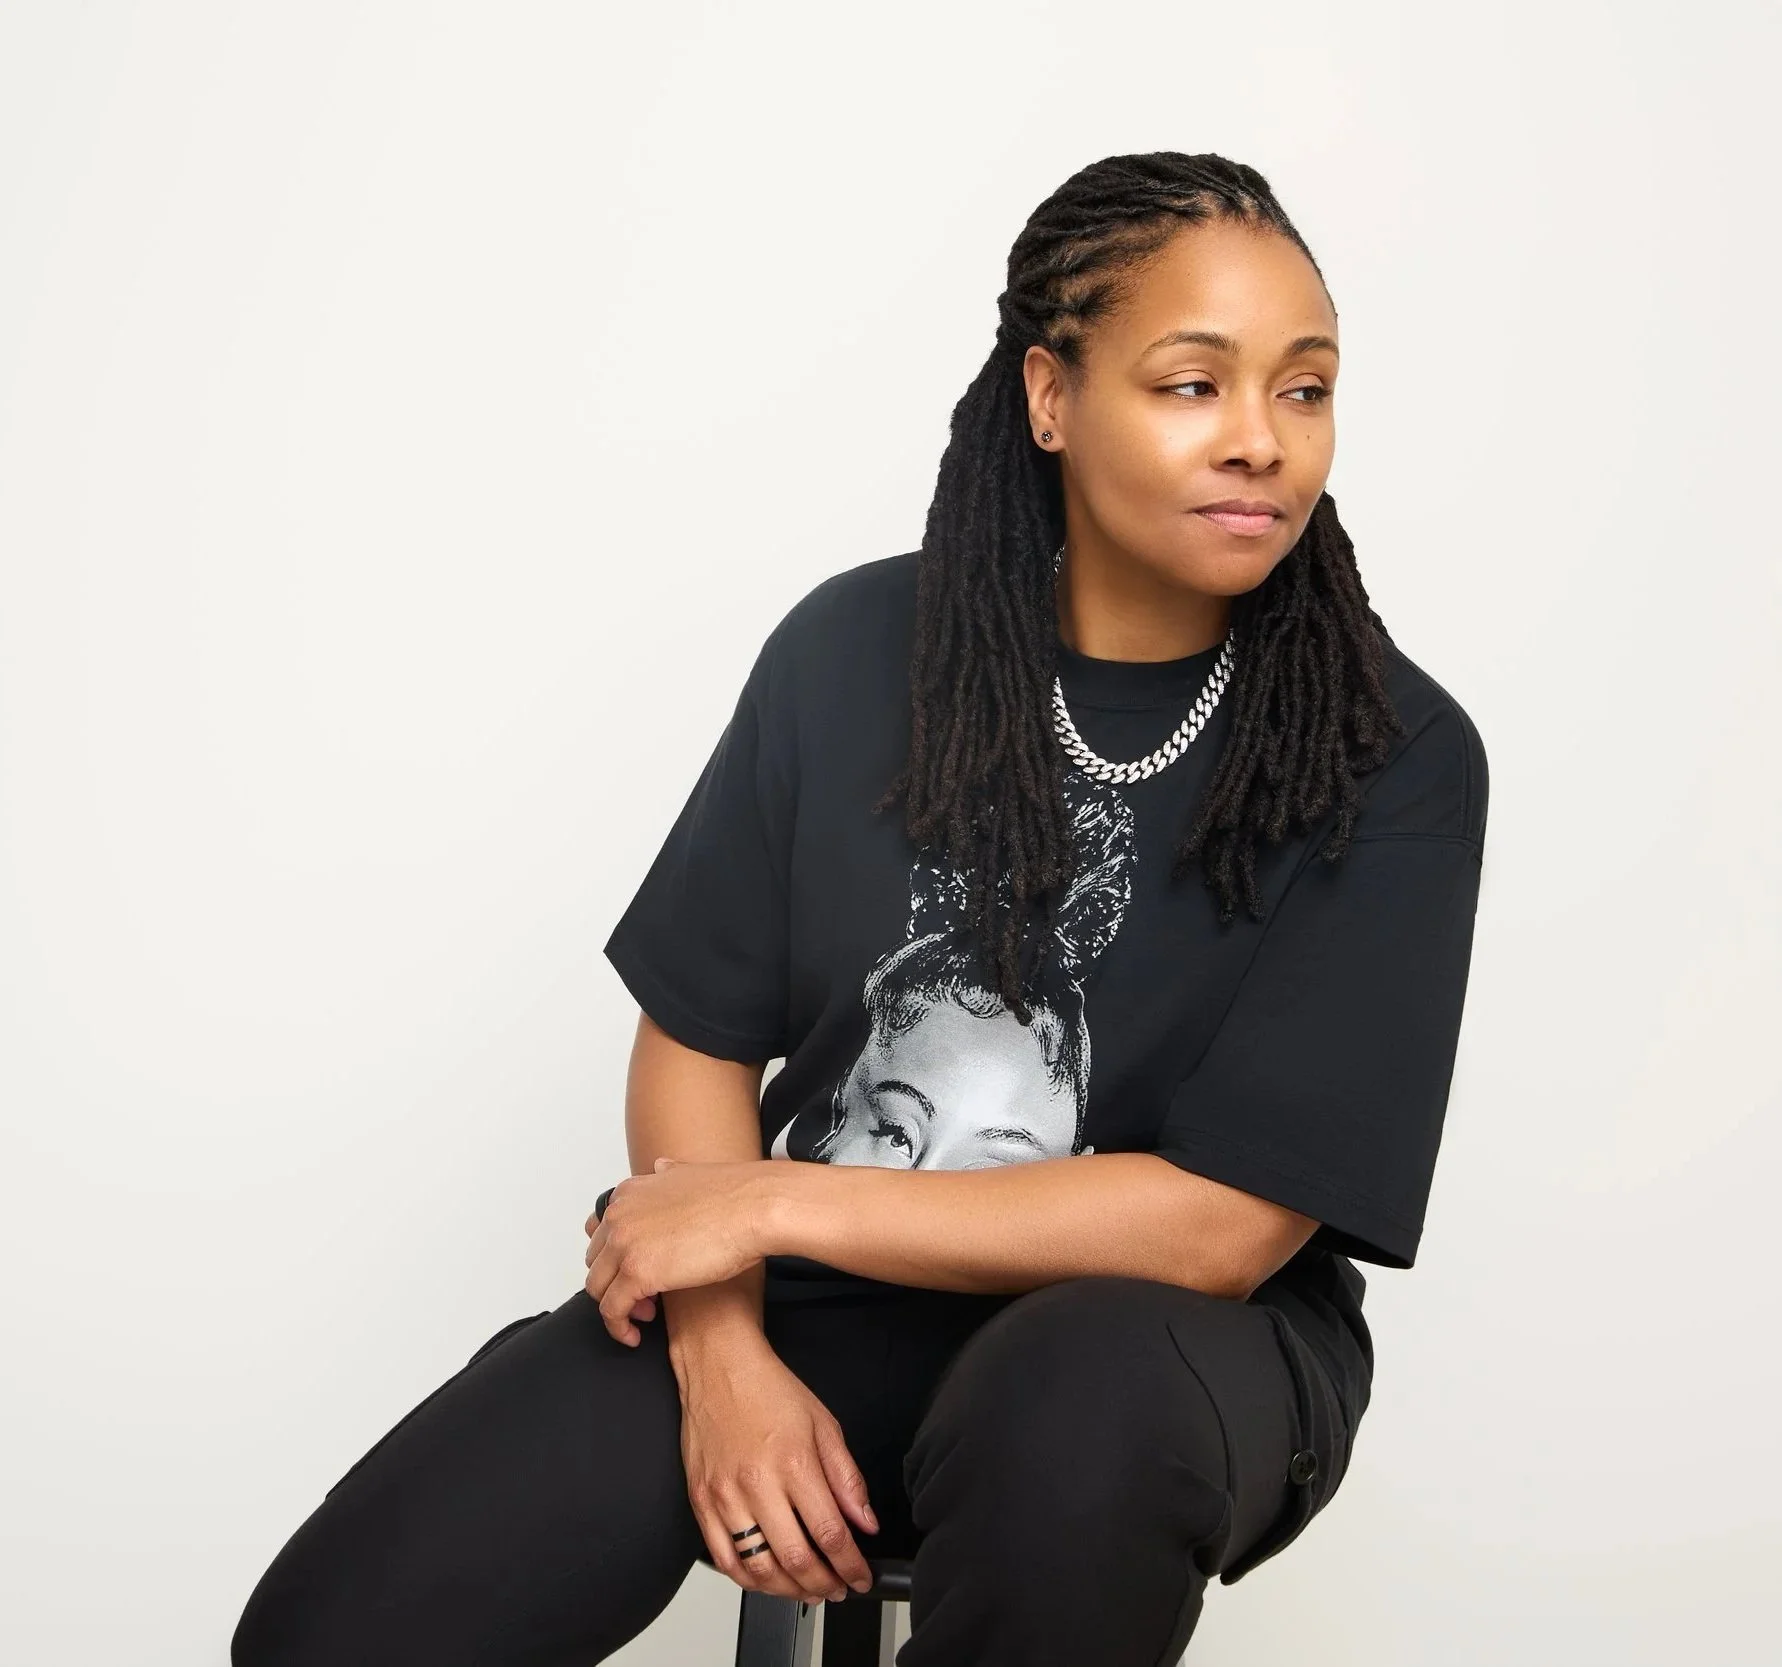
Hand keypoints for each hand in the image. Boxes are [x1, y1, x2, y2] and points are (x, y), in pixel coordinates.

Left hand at [583, 1157, 771, 1345]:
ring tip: (645, 1316)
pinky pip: (612, 1311)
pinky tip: (636, 1335)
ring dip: (618, 1307)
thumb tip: (662, 1168)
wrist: (756, 1207)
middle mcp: (619, 1216)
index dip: (617, 1258)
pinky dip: (619, 1327)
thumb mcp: (691, 1174)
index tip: (636, 1270)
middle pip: (596, 1262)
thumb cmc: (734, 1195)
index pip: (601, 1234)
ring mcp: (625, 1244)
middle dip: (615, 1282)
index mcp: (628, 1193)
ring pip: (598, 1289)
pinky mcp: (637, 1273)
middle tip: (644, 1296)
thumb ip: (669, 1174)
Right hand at [676, 1326, 878, 1603]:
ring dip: (788, 1591)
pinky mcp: (701, 1501)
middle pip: (795, 1559)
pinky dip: (748, 1580)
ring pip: (757, 1568)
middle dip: (823, 1585)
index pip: (830, 1533)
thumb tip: (865, 1522)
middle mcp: (757, 1483)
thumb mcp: (824, 1425)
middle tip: (837, 1589)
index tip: (860, 1576)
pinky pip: (723, 1559)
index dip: (851, 1565)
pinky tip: (767, 1580)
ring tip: (807, 1590)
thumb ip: (847, 1479)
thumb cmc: (770, 1390)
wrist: (719, 1367)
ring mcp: (724, 1496)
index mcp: (794, 1462)